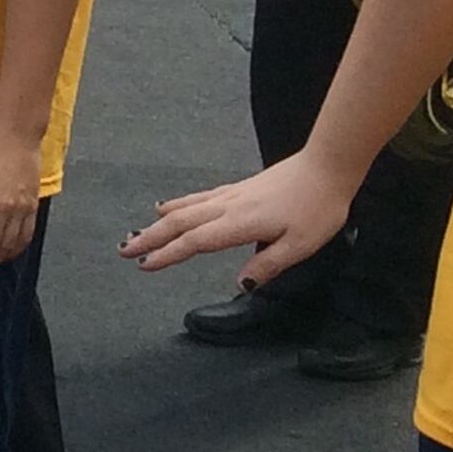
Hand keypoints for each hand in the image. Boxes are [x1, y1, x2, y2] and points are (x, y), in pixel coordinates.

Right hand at [120, 150, 355, 290]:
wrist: (327, 167)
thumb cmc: (318, 207)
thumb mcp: (300, 245)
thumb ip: (268, 265)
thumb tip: (242, 285)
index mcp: (241, 222)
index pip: (196, 241)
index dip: (169, 254)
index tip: (145, 265)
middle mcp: (229, 206)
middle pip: (181, 223)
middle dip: (151, 238)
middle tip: (125, 251)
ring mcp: (232, 194)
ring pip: (186, 209)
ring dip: (159, 223)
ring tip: (137, 233)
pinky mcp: (239, 188)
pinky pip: (198, 198)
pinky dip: (177, 204)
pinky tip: (167, 206)